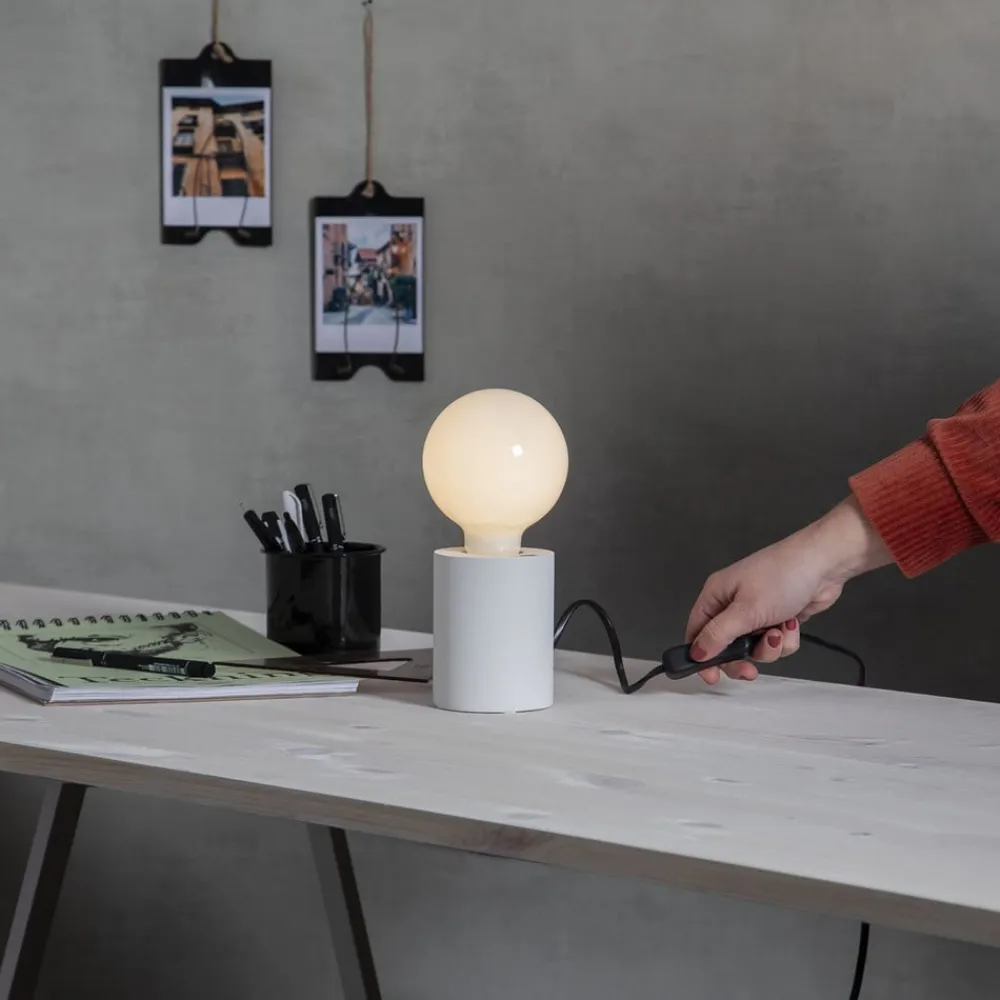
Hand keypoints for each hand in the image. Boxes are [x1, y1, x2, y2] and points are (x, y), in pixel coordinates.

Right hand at [685, 497, 890, 683]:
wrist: (825, 564)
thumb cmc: (782, 576)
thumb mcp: (746, 610)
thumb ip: (719, 635)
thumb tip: (696, 653)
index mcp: (716, 595)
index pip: (697, 631)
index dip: (701, 655)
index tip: (712, 676)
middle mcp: (733, 604)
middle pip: (726, 646)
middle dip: (741, 658)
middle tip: (750, 669)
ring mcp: (756, 611)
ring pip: (753, 648)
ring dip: (769, 647)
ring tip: (779, 630)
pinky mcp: (777, 617)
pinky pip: (774, 643)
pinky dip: (785, 639)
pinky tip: (792, 623)